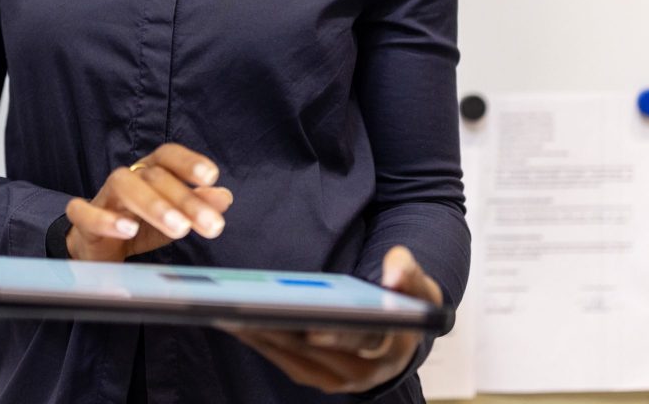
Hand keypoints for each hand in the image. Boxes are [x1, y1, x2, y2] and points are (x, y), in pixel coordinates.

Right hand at [64, 143, 233, 262]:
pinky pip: (86, 212)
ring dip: (154, 205)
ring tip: (179, 229)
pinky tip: (128, 231)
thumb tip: (224, 197)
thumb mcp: (174, 215)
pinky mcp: (83, 219)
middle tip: (212, 225)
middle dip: (185, 199)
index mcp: (149, 172)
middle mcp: (127, 178)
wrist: (97, 247)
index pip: (168, 156)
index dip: (189, 162)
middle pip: (154, 176)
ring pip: (124, 186)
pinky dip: (106, 219)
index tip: (211, 177)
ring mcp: (103, 196)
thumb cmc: (140, 224)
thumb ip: (198, 205)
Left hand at [222, 246, 442, 394]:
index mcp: (389, 348)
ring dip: (262, 337)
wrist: (402, 331)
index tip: (310, 327)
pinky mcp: (317, 375)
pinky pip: (286, 361)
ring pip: (294, 359)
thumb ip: (407, 271)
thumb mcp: (417, 284)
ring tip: (231, 312)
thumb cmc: (406, 303)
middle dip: (281, 332)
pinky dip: (262, 342)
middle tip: (248, 311)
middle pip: (315, 352)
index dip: (335, 336)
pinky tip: (238, 321)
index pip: (359, 342)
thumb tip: (393, 269)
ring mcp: (338, 378)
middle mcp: (363, 371)